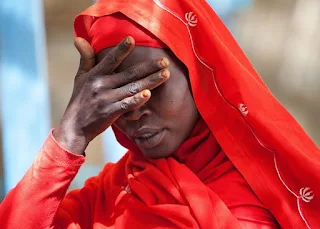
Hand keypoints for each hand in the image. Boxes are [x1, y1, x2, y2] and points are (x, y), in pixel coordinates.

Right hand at [53, 36, 169, 154]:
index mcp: (95, 75)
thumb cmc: (80, 100)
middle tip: (165, 61)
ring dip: (150, 81)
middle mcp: (101, 85)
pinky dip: (137, 100)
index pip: (111, 59)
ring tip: (166, 74)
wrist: (74, 126)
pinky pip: (126, 105)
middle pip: (129, 73)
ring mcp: (106, 99)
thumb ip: (85, 59)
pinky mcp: (110, 113)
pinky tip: (148, 94)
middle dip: (149, 67)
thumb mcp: (80, 78)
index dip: (121, 49)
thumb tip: (79, 39)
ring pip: (132, 88)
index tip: (132, 39)